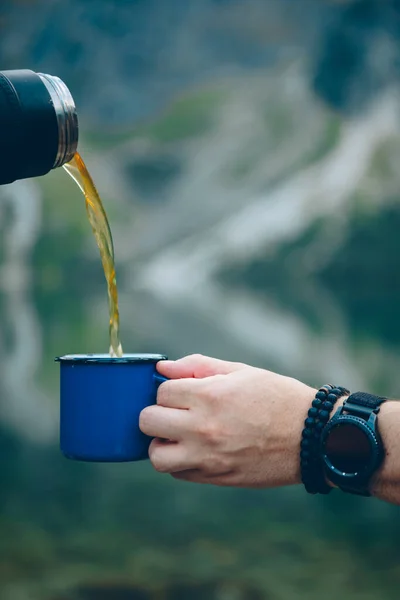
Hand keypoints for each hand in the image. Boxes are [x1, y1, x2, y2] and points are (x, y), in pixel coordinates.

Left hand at [139, 354, 315, 487]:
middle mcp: (203, 428)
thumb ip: (198, 366)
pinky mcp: (216, 477)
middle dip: (157, 413)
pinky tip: (195, 450)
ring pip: (156, 456)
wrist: (312, 436)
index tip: (182, 391)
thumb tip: (162, 368)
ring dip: (161, 443)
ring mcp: (208, 457)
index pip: (161, 392)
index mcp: (209, 396)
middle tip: (174, 411)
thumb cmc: (277, 397)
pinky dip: (180, 462)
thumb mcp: (241, 372)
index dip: (169, 389)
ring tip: (178, 435)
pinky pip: (178, 473)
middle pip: (148, 421)